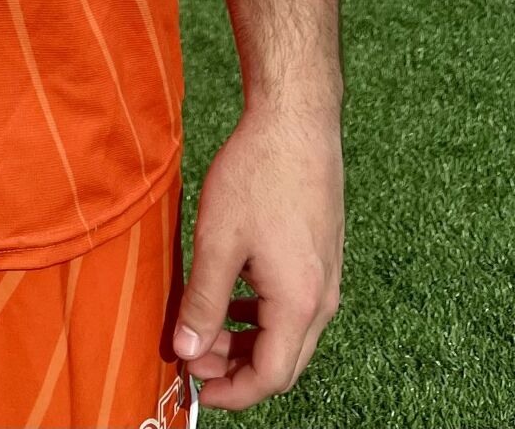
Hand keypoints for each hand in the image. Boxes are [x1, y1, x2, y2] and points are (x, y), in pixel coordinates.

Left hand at [173, 105, 342, 410]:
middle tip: (193, 354)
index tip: (195, 387)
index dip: (230, 392)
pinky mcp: (323, 258)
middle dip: (236, 370)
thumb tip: (186, 351)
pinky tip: (233, 297)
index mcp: (300, 304)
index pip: (270, 378)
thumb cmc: (258, 174)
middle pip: (283, 363)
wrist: (296, 122)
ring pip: (289, 335)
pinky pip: (295, 307)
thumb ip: (203, 302)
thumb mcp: (218, 242)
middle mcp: (323, 300)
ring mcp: (328, 278)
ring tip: (204, 326)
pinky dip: (262, 316)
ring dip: (247, 341)